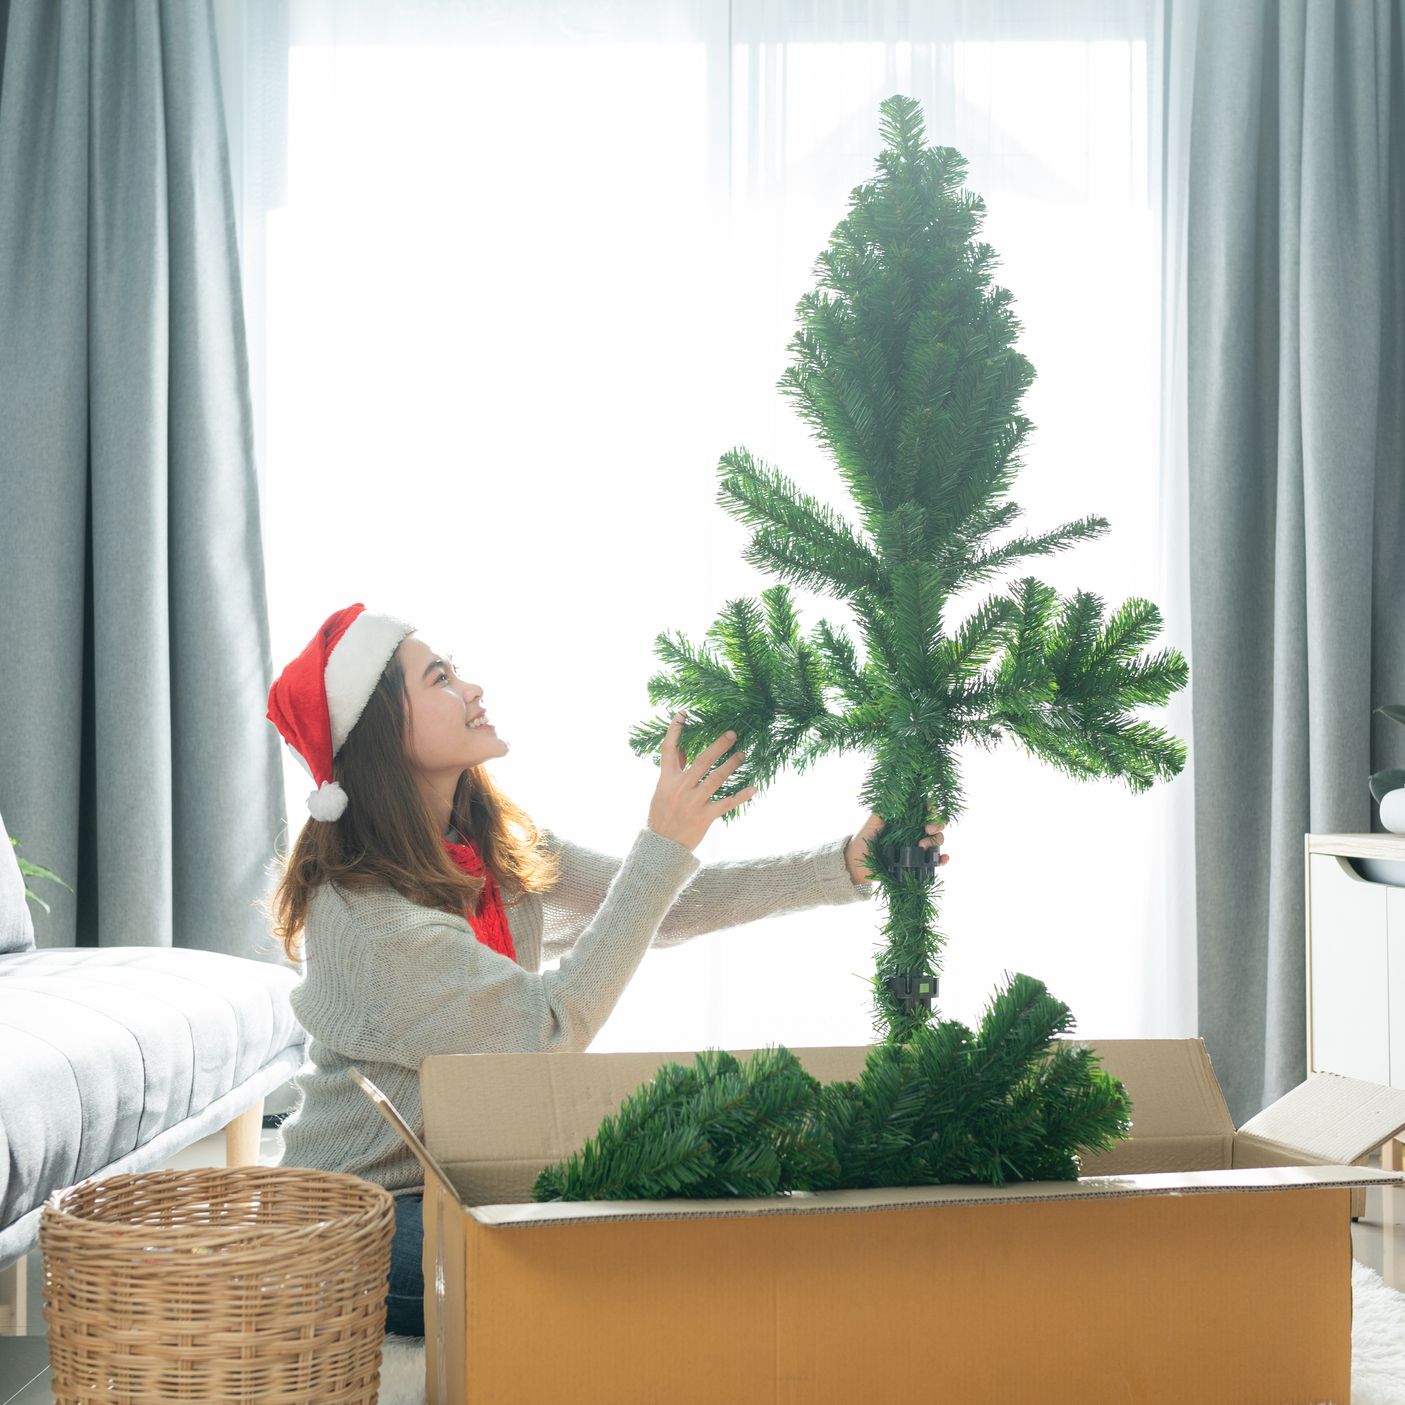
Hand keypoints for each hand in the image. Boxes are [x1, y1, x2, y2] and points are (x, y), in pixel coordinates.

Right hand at [647, 712, 755, 852]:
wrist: (661, 846)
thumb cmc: (661, 815)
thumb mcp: (662, 790)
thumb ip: (674, 770)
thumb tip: (684, 749)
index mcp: (666, 780)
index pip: (668, 750)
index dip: (675, 730)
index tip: (682, 714)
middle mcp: (680, 788)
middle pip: (701, 761)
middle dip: (718, 746)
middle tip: (733, 733)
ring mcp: (693, 802)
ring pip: (716, 778)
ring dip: (731, 765)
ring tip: (742, 754)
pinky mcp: (705, 817)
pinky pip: (726, 803)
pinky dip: (741, 796)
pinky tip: (754, 788)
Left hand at [845, 811, 947, 885]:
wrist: (857, 864)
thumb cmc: (864, 839)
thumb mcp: (873, 822)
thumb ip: (884, 810)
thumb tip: (894, 793)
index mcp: (906, 818)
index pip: (925, 808)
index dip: (932, 807)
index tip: (929, 811)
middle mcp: (915, 830)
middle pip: (936, 823)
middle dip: (937, 824)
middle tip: (927, 829)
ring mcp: (918, 846)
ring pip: (938, 839)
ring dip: (937, 841)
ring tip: (923, 847)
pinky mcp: (918, 862)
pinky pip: (935, 860)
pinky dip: (942, 859)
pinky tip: (944, 859)